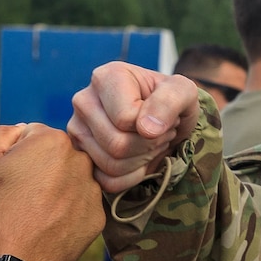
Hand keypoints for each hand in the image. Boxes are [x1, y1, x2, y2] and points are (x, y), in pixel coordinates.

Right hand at [0, 123, 104, 260]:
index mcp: (53, 139)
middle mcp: (81, 160)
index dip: (18, 155)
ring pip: (71, 180)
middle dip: (41, 169)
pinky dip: (68, 212)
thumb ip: (3, 132)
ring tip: (36, 210)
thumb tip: (23, 129)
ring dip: (57, 189)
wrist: (15, 258)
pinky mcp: (98, 216)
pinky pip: (81, 205)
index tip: (12, 175)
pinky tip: (50, 224)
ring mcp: (93, 189)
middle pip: (57, 156)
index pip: (35, 135)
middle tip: (23, 194)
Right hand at [66, 62, 203, 191]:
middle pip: (116, 144)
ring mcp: (77, 130)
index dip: (152, 126)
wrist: (163, 120)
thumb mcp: (183, 91)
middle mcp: (84, 101)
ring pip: (110, 165)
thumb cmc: (171, 102)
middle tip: (159, 134)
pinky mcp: (80, 156)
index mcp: (105, 78)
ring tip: (149, 143)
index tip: (162, 117)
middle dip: (148, 146)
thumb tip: (146, 129)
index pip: (125, 119)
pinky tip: (137, 160)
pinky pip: (106, 182)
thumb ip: (170, 100)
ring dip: (141, 161)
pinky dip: (130, 177)